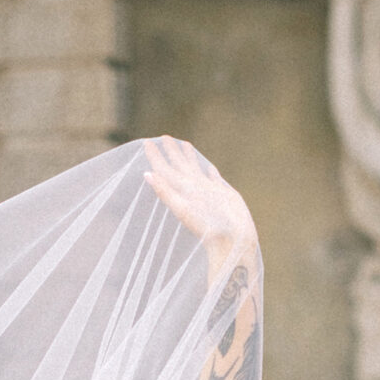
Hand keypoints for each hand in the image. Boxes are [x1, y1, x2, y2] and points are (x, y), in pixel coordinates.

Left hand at [143, 136, 254, 276]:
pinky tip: (208, 168)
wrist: (233, 242)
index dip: (155, 157)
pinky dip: (210, 172)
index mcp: (183, 190)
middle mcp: (194, 189)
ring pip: (196, 170)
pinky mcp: (223, 195)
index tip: (146, 142)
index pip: (165, 170)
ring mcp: (209, 192)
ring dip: (189, 158)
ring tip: (185, 145)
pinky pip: (214, 179)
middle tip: (164, 137)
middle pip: (179, 166)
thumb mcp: (183, 208)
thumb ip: (166, 192)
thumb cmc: (209, 229)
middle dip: (171, 152)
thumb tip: (146, 175)